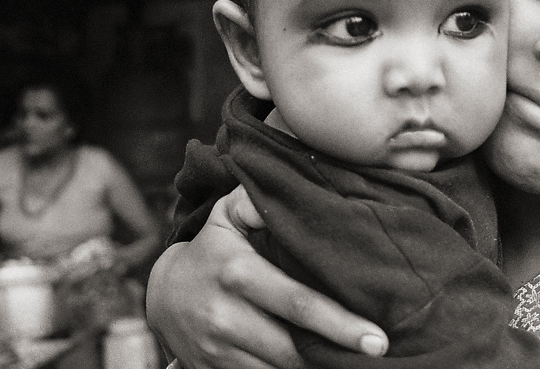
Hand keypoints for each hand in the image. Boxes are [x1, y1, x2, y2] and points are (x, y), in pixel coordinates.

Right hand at [146, 186, 387, 368]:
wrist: (162, 296)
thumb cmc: (212, 249)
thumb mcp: (227, 217)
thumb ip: (256, 199)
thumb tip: (289, 188)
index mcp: (238, 275)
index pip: (298, 304)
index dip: (340, 324)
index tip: (376, 338)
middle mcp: (227, 317)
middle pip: (294, 349)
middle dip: (336, 354)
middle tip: (377, 352)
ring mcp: (219, 351)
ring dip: (316, 367)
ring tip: (350, 360)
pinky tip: (316, 365)